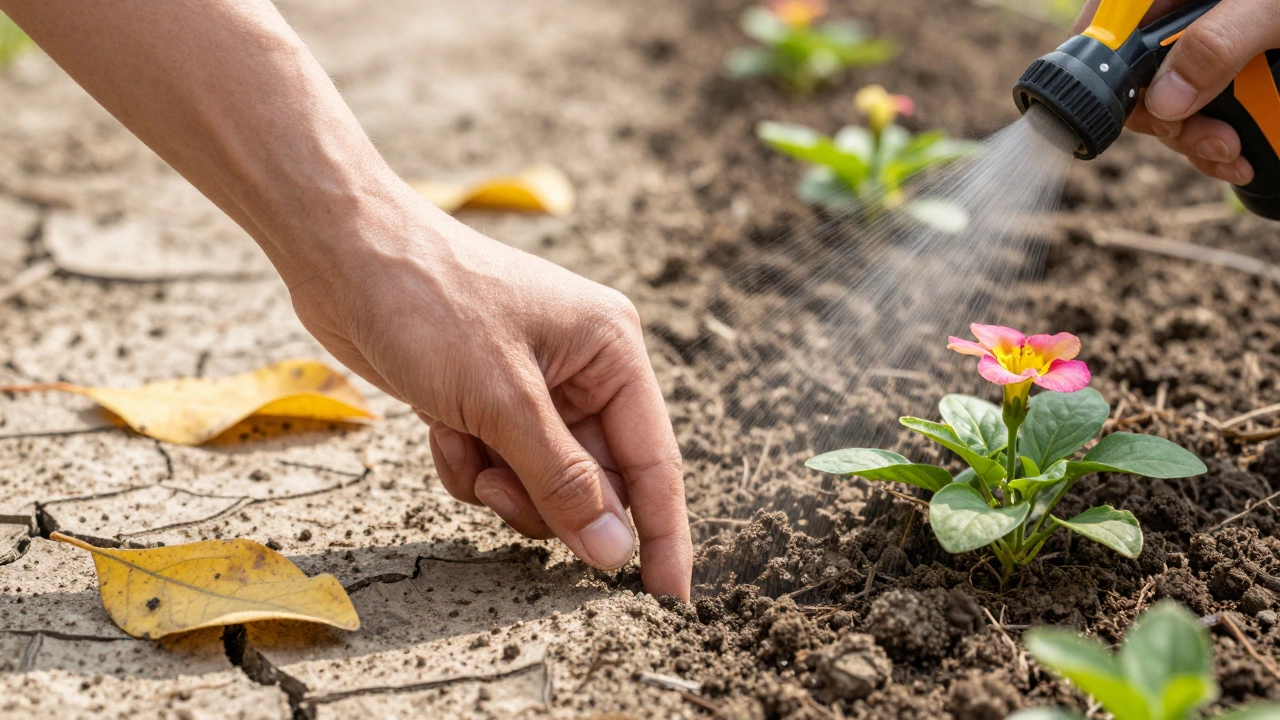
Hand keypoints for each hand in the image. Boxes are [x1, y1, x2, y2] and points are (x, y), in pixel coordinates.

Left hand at [289, 185, 691, 599]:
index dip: (663, 533)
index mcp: (611, 352)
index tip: (669, 597)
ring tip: (464, 444)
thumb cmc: (429, 302)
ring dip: (501, 484)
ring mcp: (535, 386)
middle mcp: (584, 370)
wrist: (344, 254)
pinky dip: (469, 464)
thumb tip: (614, 550)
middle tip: (501, 489)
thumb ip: (562, 481)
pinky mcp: (489, 399)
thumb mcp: (501, 399)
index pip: (654, 461)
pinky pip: (499, 467)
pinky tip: (440, 427)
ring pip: (543, 482)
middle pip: (595, 480)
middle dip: (547, 500)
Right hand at [1074, 0, 1279, 184]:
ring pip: (1168, 108)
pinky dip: (1216, 145)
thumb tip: (1165, 101)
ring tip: (1235, 154)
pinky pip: (1201, 118)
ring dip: (1198, 143)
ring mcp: (1201, 52)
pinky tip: (1241, 156)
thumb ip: (1218, 43)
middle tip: (1213, 140)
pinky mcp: (1226, 78)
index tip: (1141, 110)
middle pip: (1136, 80)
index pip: (1105, 29)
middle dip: (1170, 123)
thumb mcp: (1271, 6)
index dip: (1107, 73)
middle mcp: (1181, 19)